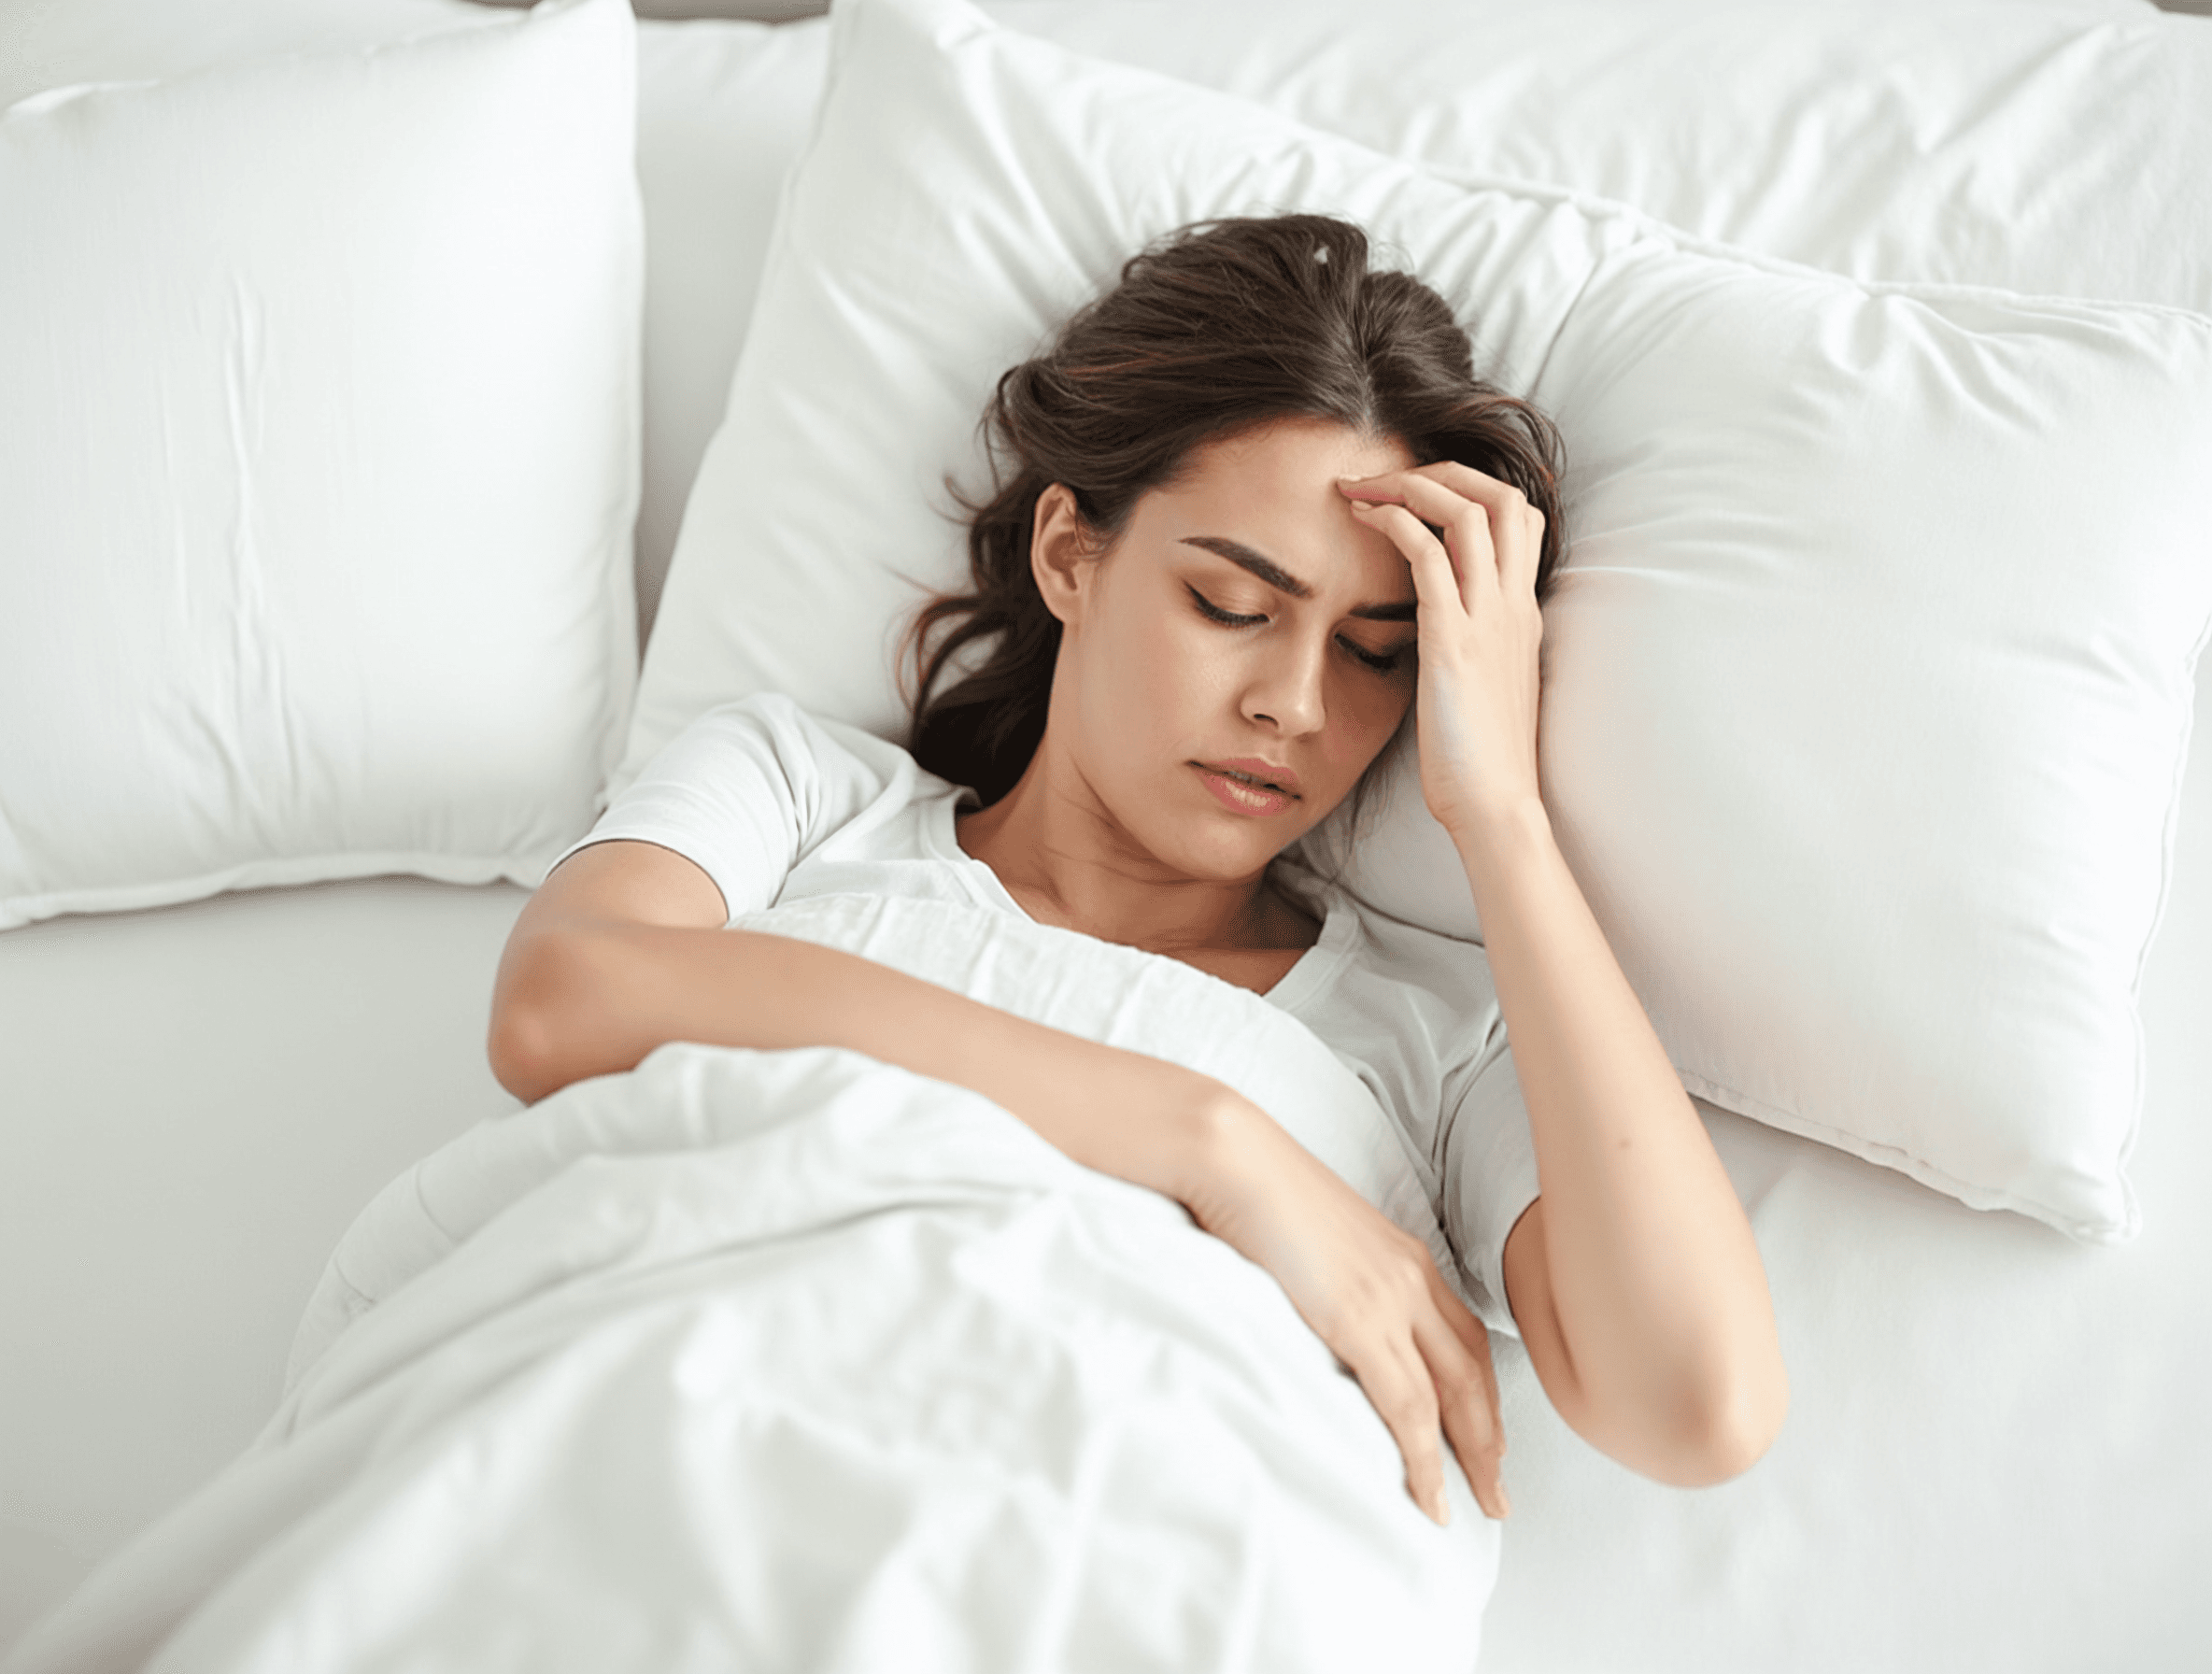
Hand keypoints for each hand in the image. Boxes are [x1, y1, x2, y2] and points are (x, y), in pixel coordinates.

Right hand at [1178, 1091, 1510, 1523]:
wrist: (1235, 1158)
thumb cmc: (1259, 1190)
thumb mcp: (1319, 1235)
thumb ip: (1340, 1275)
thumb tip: (1330, 1308)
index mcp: (1405, 1257)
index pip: (1465, 1338)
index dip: (1482, 1392)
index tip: (1490, 1435)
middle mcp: (1413, 1279)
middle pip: (1474, 1373)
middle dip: (1492, 1437)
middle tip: (1498, 1491)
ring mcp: (1391, 1301)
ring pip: (1453, 1398)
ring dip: (1471, 1459)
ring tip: (1477, 1506)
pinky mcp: (1360, 1322)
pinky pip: (1408, 1406)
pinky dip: (1424, 1458)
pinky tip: (1429, 1494)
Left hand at [1338, 464, 1546, 836]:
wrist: (1495, 805)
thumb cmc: (1479, 760)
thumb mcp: (1482, 687)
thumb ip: (1470, 645)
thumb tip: (1434, 625)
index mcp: (1522, 614)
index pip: (1519, 519)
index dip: (1471, 488)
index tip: (1416, 493)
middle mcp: (1513, 605)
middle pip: (1504, 496)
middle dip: (1443, 470)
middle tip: (1384, 478)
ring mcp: (1489, 620)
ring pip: (1469, 510)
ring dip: (1410, 485)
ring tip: (1361, 490)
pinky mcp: (1454, 641)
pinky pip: (1428, 556)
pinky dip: (1395, 522)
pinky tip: (1362, 521)